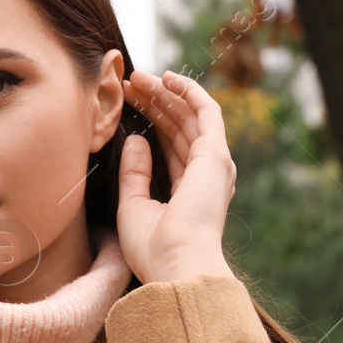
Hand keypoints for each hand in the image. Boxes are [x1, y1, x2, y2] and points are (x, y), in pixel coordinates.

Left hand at [116, 69, 237, 285]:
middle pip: (179, 128)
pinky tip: (167, 79)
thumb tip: (135, 139)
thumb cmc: (153, 248)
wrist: (176, 264)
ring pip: (190, 116)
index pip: (171, 146)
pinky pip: (205, 112)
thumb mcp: (133, 206)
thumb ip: (134, 173)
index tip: (127, 105)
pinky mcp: (215, 154)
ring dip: (165, 94)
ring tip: (137, 78)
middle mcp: (206, 175)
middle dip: (155, 103)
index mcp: (190, 191)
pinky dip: (189, 92)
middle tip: (129, 85)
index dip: (151, 122)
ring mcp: (214, 164)